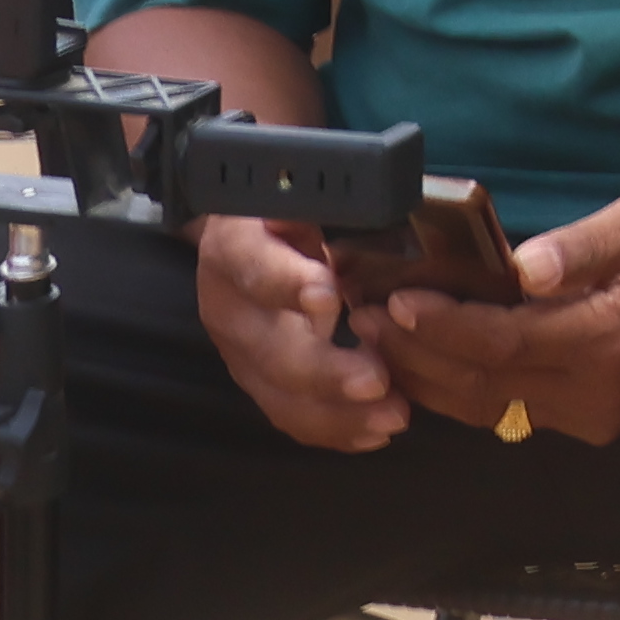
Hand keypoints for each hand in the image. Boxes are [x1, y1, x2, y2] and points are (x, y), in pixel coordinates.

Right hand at [197, 213, 409, 452]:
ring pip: (277, 394)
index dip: (288, 284)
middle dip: (324, 371)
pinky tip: (374, 432)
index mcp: (236, 244)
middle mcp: (227, 303)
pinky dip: (332, 430)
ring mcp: (238, 351)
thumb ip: (333, 201)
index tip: (328, 299)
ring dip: (335, 413)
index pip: (253, 265)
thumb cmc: (291, 202)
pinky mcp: (257, 380)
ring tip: (392, 417)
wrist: (249, 226)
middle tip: (378, 381)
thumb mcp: (303, 187)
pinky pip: (288, 414)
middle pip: (267, 348)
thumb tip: (384, 204)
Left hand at [376, 187, 619, 449]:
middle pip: (483, 388)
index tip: (393, 299)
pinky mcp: (599, 415)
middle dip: (417, 357)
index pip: (500, 344)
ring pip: (491, 409)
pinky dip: (468, 390)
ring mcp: (598, 414)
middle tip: (362, 323)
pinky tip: (436, 362)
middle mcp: (598, 393)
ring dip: (432, 379)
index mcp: (608, 340)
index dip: (441, 326)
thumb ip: (579, 247)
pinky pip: (514, 411)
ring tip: (382, 342)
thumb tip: (519, 266)